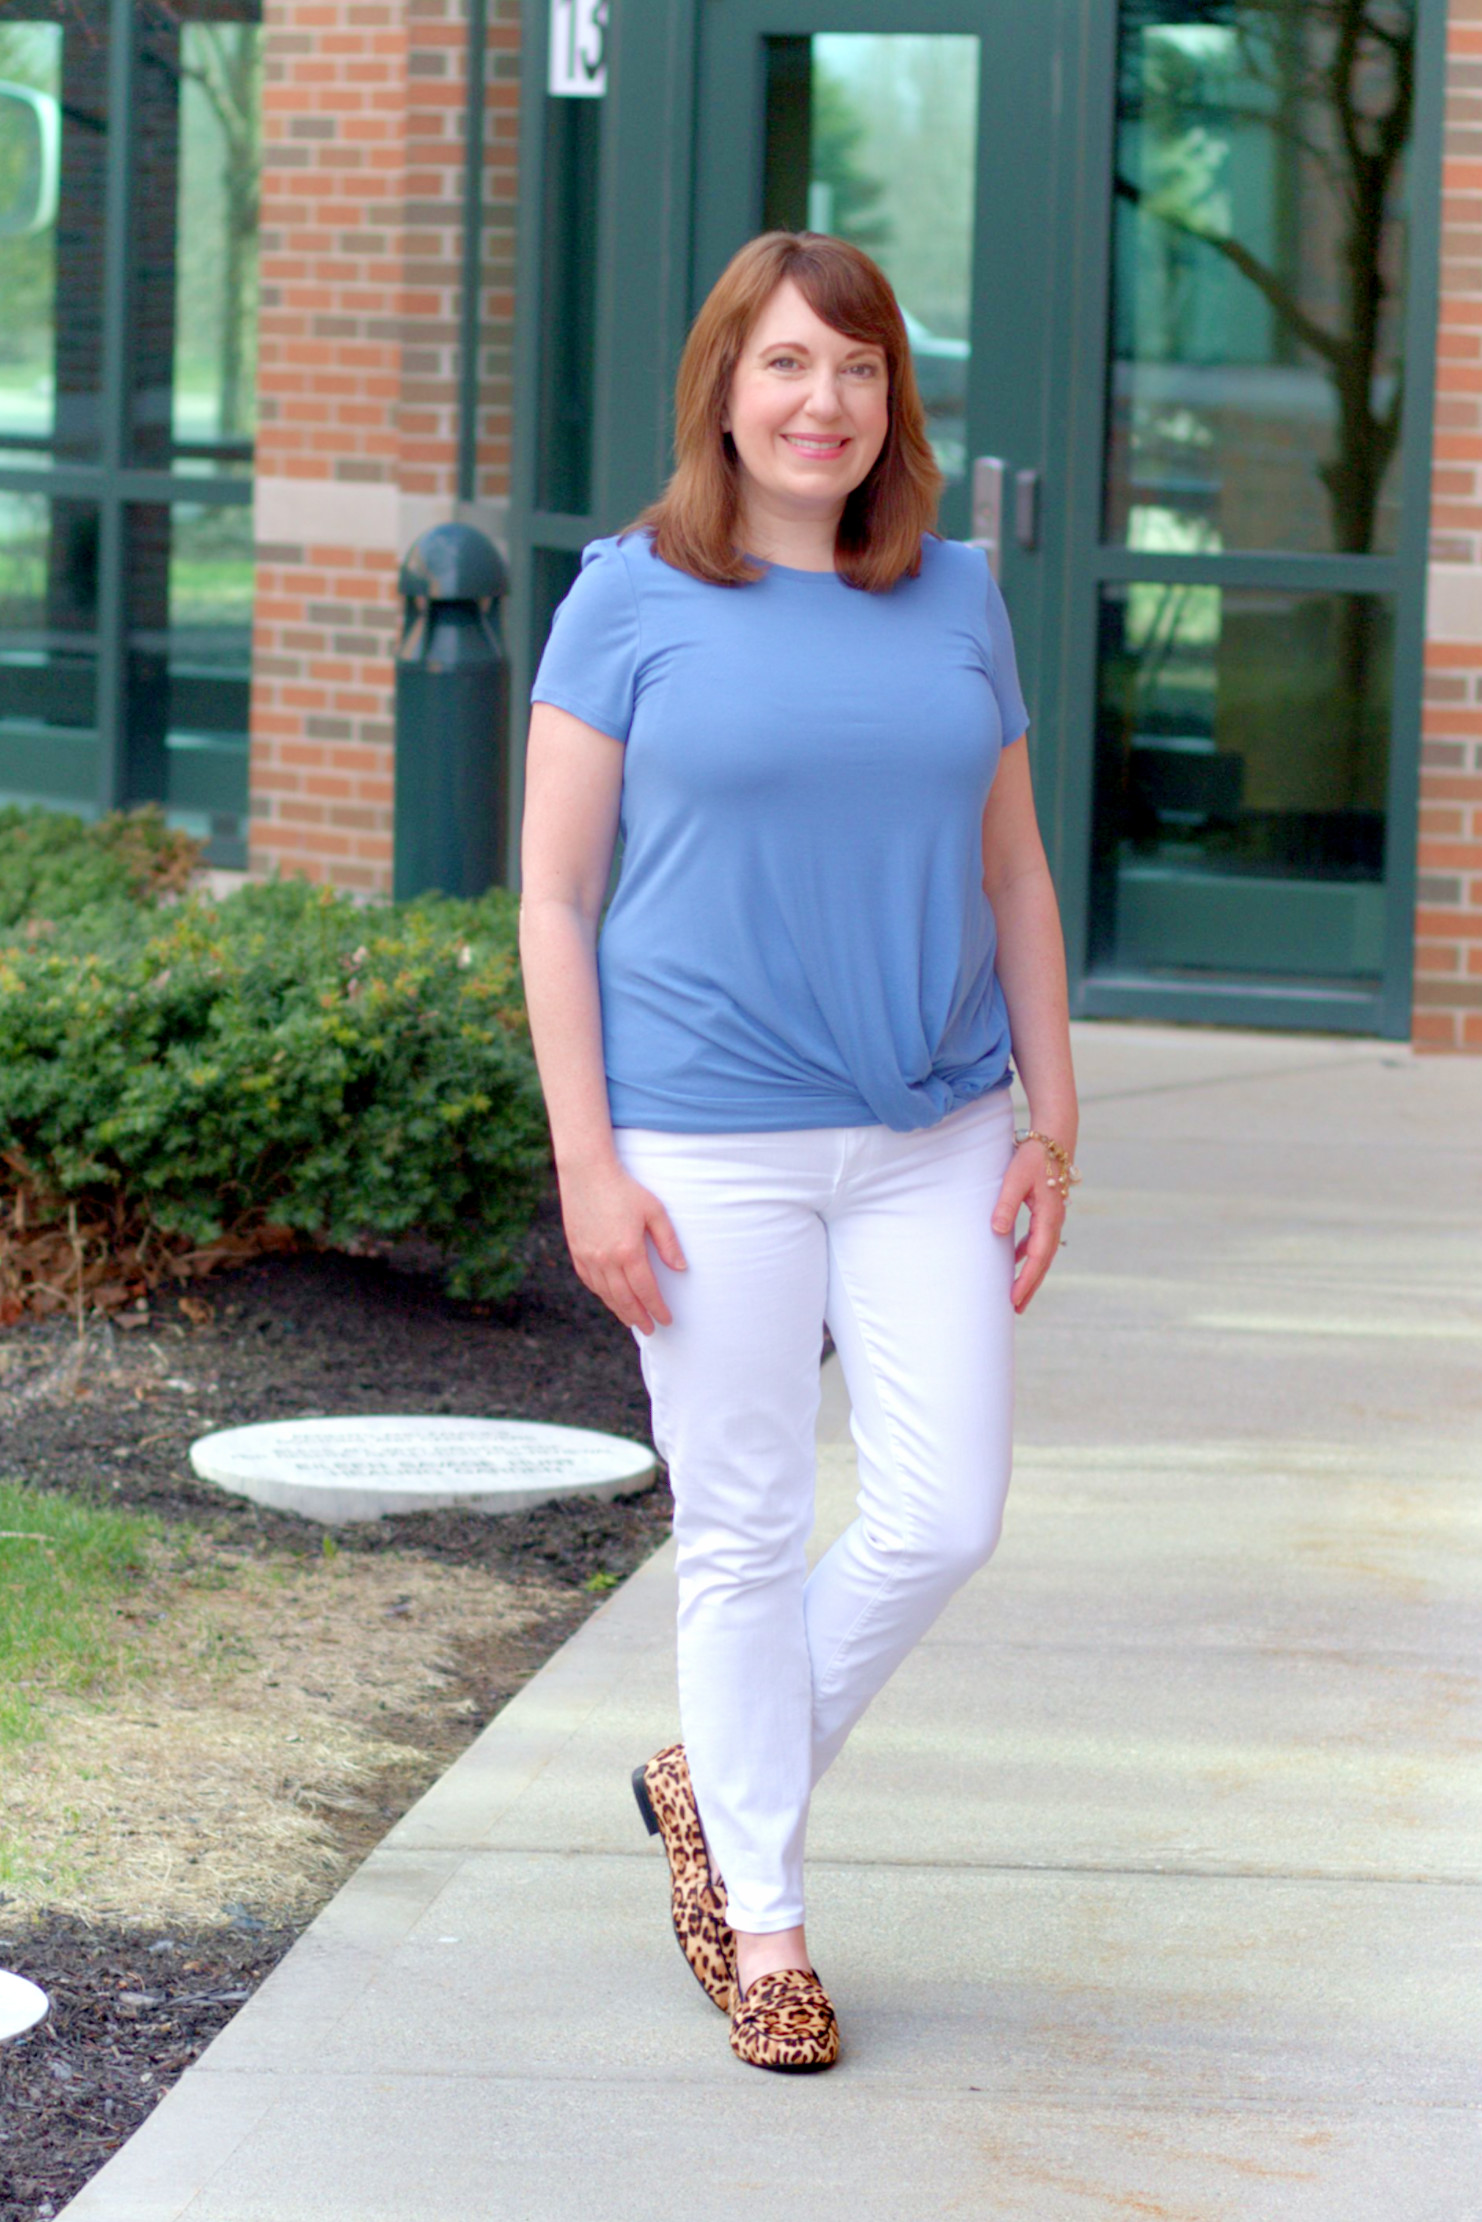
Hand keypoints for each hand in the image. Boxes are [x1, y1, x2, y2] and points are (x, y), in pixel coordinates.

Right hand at [558, 1160, 686, 1333]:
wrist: (587, 1173)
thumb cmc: (625, 1189)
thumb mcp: (655, 1211)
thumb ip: (668, 1242)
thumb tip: (681, 1269)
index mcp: (628, 1252)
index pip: (646, 1290)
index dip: (657, 1308)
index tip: (666, 1320)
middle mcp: (605, 1260)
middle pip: (625, 1299)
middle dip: (639, 1317)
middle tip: (651, 1330)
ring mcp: (588, 1258)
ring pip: (606, 1294)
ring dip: (621, 1310)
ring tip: (633, 1320)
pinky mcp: (576, 1252)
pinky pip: (590, 1282)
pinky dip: (603, 1295)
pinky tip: (611, 1299)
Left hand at [991, 1139, 1065, 1313]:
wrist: (1054, 1138)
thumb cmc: (1033, 1157)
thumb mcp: (1015, 1179)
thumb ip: (1006, 1205)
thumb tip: (997, 1232)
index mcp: (1049, 1217)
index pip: (1037, 1257)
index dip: (1026, 1280)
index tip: (1013, 1299)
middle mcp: (1055, 1221)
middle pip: (1043, 1262)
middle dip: (1030, 1285)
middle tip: (1016, 1309)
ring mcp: (1054, 1218)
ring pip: (1043, 1253)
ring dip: (1031, 1273)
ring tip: (1018, 1292)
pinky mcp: (1048, 1212)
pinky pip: (1040, 1240)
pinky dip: (1029, 1254)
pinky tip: (1016, 1259)